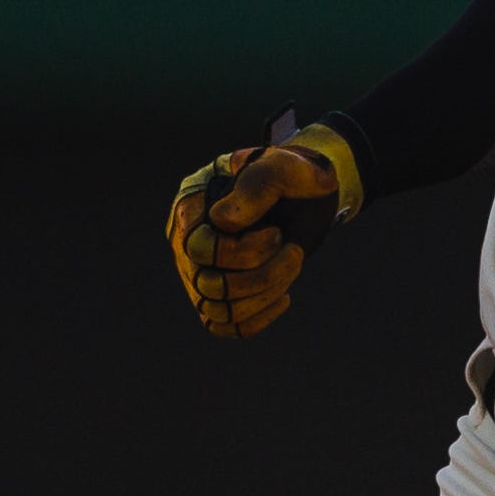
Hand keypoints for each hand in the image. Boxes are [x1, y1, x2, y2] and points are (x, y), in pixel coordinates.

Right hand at [165, 123, 354, 337]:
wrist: (309, 195)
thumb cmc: (293, 177)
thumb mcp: (285, 168)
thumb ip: (258, 185)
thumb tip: (222, 222)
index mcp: (191, 207)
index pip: (198, 249)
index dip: (242, 252)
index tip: (277, 233)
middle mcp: (185, 243)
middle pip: (207, 284)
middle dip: (261, 274)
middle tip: (294, 251)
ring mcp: (199, 272)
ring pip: (216, 309)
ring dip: (263, 296)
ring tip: (292, 266)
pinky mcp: (220, 295)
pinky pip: (225, 327)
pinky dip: (257, 319)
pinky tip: (284, 295)